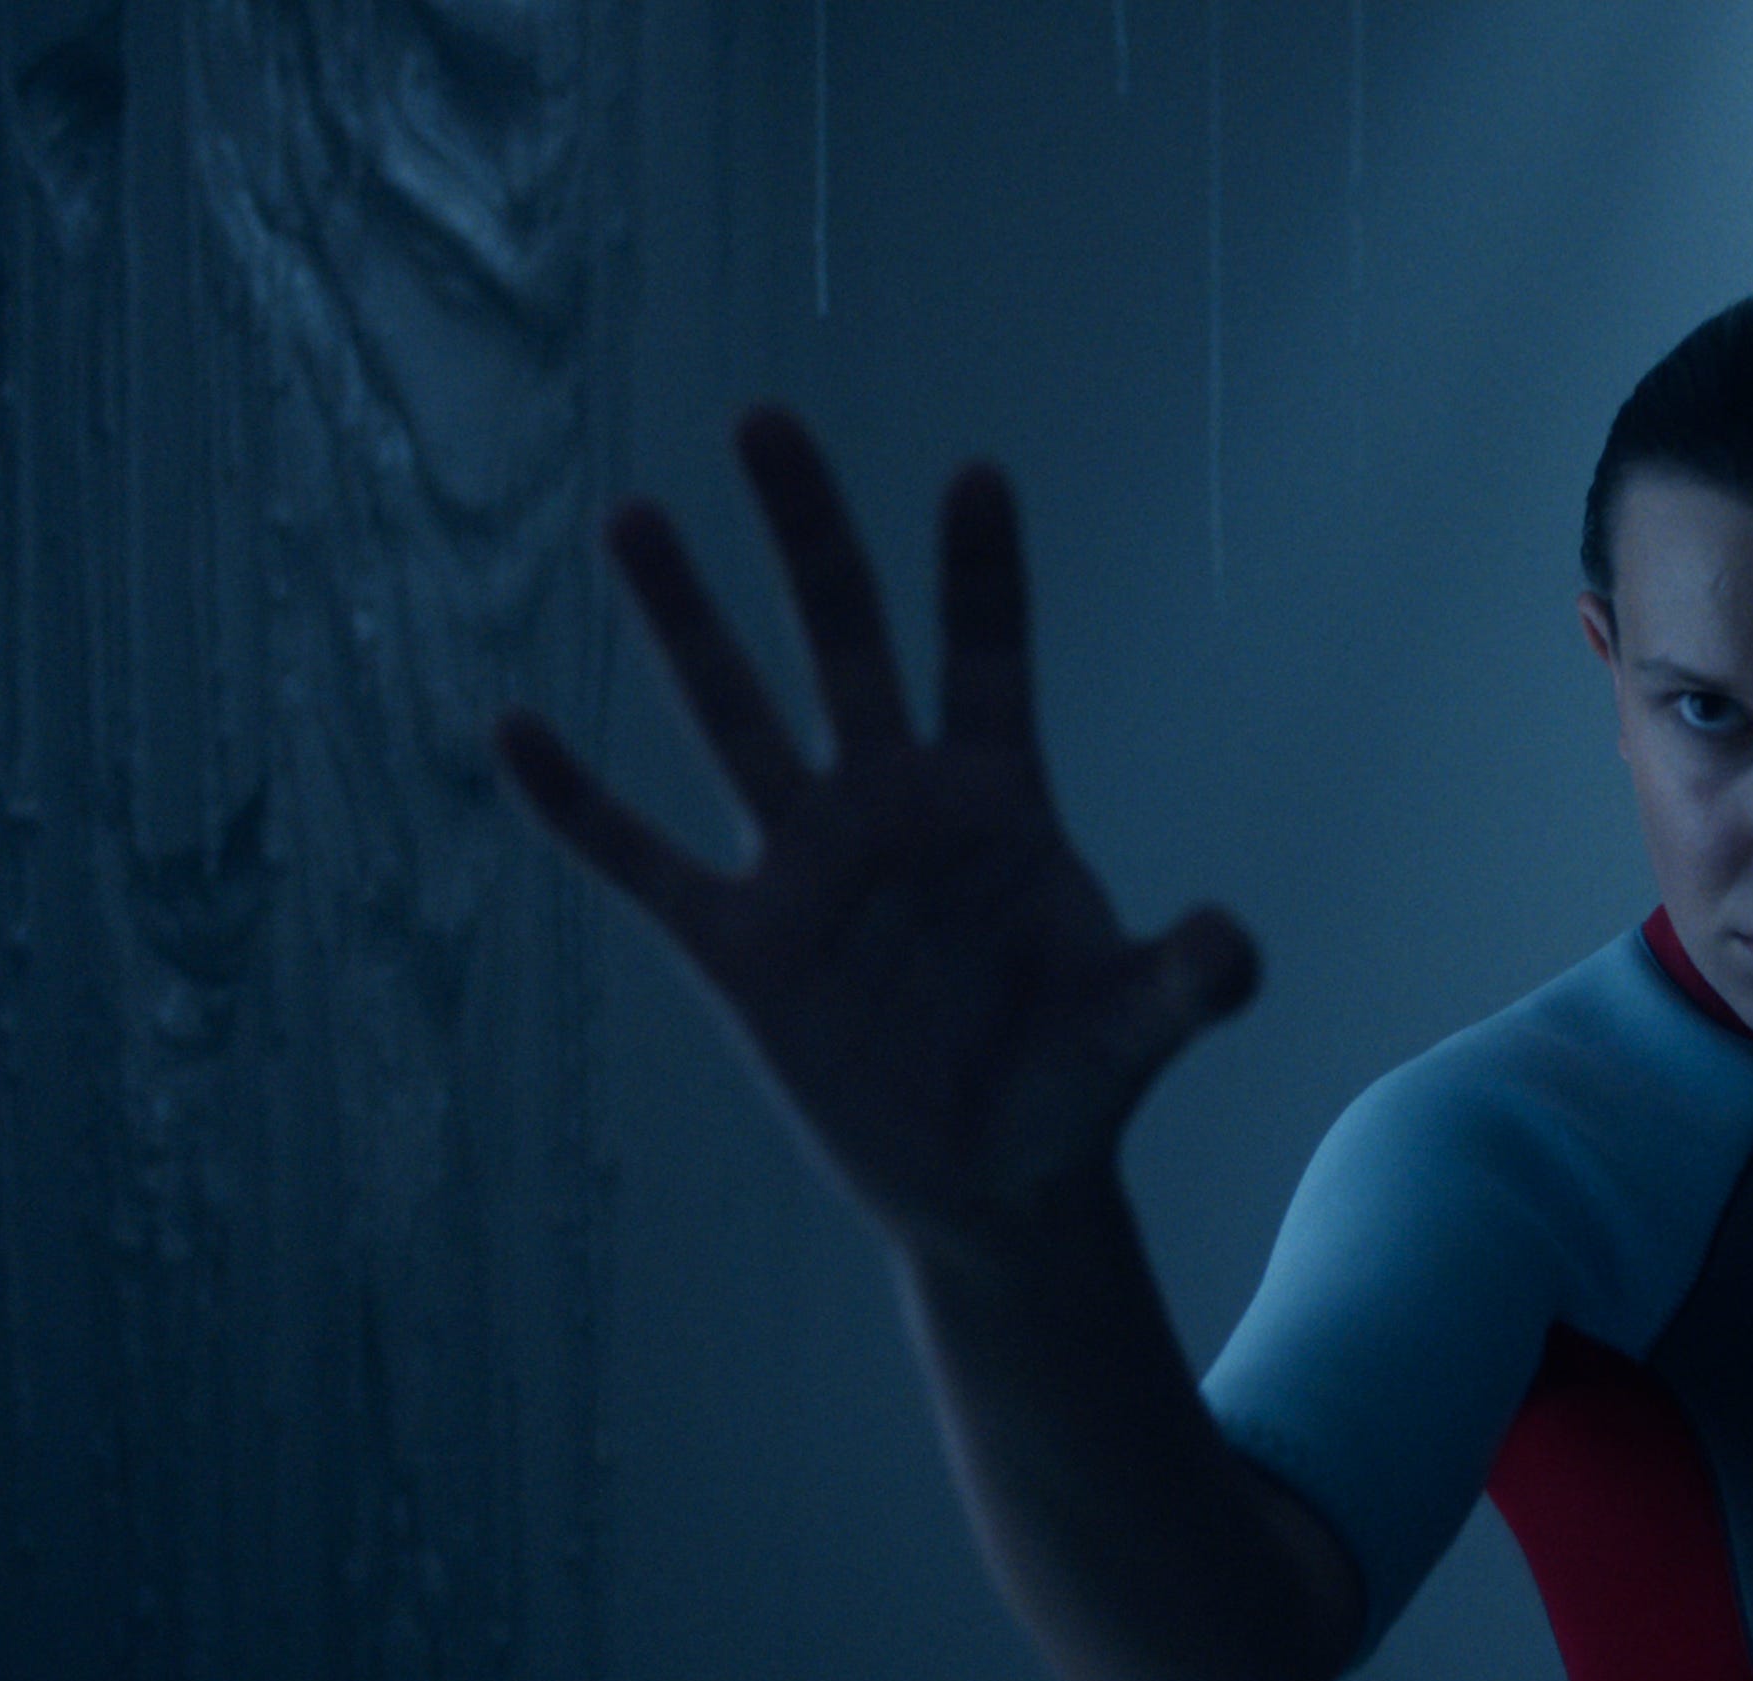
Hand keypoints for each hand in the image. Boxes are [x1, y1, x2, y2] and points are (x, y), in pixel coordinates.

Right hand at [496, 408, 1258, 1271]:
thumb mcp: (1134, 1031)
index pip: (986, 658)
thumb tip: (1238, 949)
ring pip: (732, 714)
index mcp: (996, 804)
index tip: (976, 472)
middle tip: (765, 419)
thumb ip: (1183, 982)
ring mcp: (807, 869)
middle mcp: (893, 810)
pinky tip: (514, 728)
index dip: (980, 574)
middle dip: (808, 535)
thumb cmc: (1074, 1091)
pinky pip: (641, 859)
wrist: (995, 1189)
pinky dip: (578, 803)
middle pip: (843, 640)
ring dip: (683, 620)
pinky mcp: (740, 948)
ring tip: (636, 514)